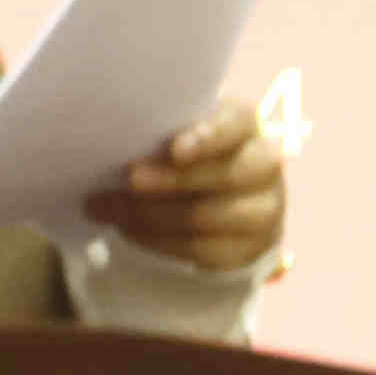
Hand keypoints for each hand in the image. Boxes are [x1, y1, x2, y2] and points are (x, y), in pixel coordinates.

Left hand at [87, 99, 287, 273]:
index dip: (208, 137)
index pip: (237, 124)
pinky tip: (129, 230)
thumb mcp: (180, 132)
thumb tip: (115, 143)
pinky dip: (158, 241)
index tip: (175, 149)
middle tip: (130, 181)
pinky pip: (201, 250)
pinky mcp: (250, 248)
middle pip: (224, 175)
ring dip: (151, 215)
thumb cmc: (189, 153)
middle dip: (171, 181)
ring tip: (110, 209)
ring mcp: (265, 210)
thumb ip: (161, 134)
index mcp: (246, 124)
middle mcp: (265, 163)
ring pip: (207, 216)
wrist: (222, 199)